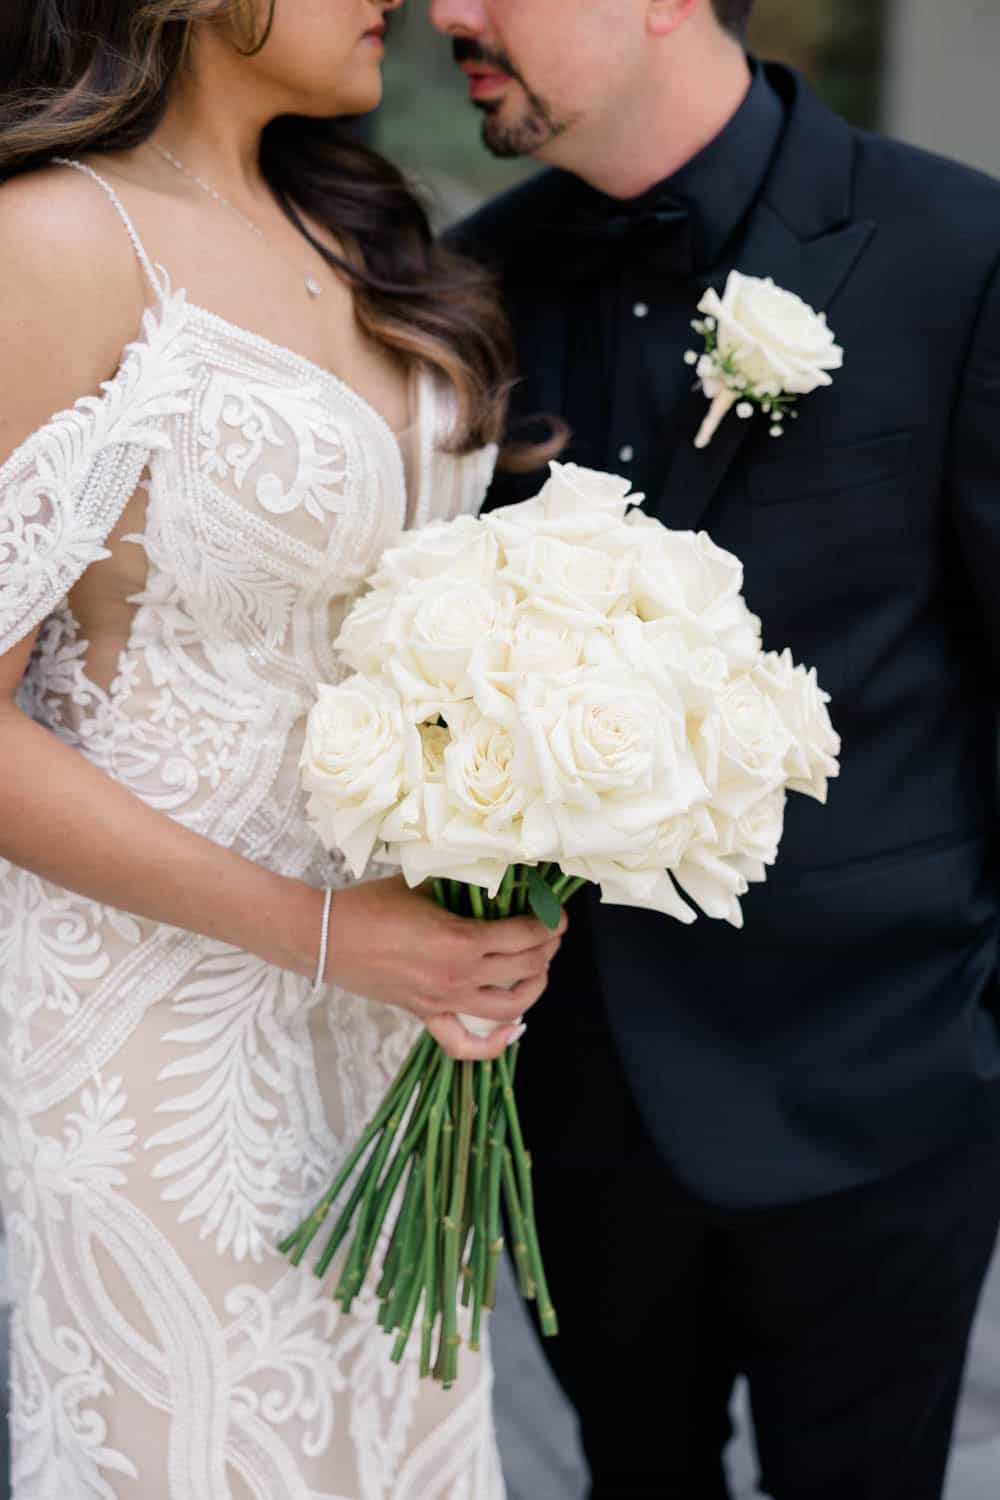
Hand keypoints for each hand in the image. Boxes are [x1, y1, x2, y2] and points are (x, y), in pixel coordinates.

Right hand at [324, 876, 566, 1059]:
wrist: (326, 936)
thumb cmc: (371, 904)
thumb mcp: (424, 883)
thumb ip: (462, 884)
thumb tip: (498, 877)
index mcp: (461, 940)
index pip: (525, 935)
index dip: (550, 923)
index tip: (557, 912)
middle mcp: (459, 977)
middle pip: (525, 968)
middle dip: (548, 948)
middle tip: (551, 932)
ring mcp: (444, 1001)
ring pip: (509, 1008)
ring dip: (534, 989)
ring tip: (539, 968)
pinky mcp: (426, 1015)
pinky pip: (465, 1044)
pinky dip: (494, 1045)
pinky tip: (514, 1030)